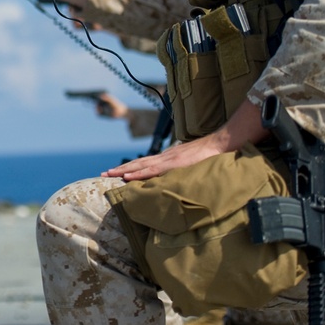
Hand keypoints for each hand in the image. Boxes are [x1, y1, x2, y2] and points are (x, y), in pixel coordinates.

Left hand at [102, 135, 224, 180]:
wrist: (220, 143)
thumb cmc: (209, 155)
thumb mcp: (192, 165)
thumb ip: (182, 171)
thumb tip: (175, 181)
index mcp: (167, 158)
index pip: (144, 164)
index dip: (129, 168)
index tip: (115, 173)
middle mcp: (164, 157)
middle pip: (137, 164)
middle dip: (119, 169)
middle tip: (103, 174)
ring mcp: (168, 159)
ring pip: (140, 166)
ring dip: (123, 170)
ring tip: (108, 174)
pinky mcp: (173, 163)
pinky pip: (152, 170)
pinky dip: (138, 174)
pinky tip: (127, 177)